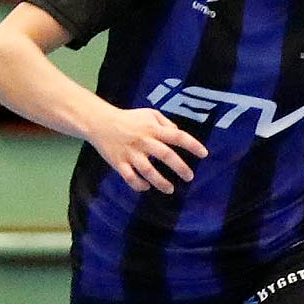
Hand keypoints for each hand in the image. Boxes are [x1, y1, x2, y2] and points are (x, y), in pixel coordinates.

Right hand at [87, 106, 206, 193]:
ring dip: (161, 182)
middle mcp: (144, 141)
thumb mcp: (150, 114)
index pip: (177, 136)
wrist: (99, 122)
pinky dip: (139, 185)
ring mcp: (131, 153)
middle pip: (166, 155)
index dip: (193, 145)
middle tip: (189, 177)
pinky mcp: (118, 162)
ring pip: (148, 171)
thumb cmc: (129, 118)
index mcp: (153, 129)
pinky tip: (146, 186)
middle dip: (181, 168)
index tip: (204, 154)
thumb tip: (178, 133)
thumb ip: (166, 123)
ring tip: (170, 189)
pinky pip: (130, 178)